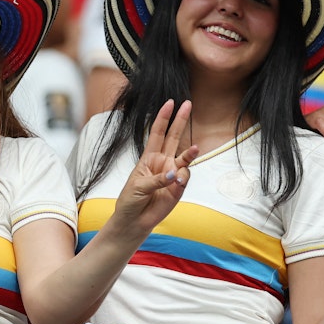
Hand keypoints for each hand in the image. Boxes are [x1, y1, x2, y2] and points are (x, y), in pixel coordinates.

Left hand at [110, 100, 198, 234]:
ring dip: (189, 153)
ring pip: (184, 158)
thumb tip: (175, 174)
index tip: (169, 102)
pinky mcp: (178, 189)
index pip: (157, 133)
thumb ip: (157, 179)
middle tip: (188, 104)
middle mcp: (162, 162)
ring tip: (194, 150)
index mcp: (149, 157)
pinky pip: (185, 178)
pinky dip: (182, 178)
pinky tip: (176, 182)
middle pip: (173, 137)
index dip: (163, 118)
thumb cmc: (130, 201)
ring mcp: (172, 174)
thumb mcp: (138, 186)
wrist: (134, 221)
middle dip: (180, 120)